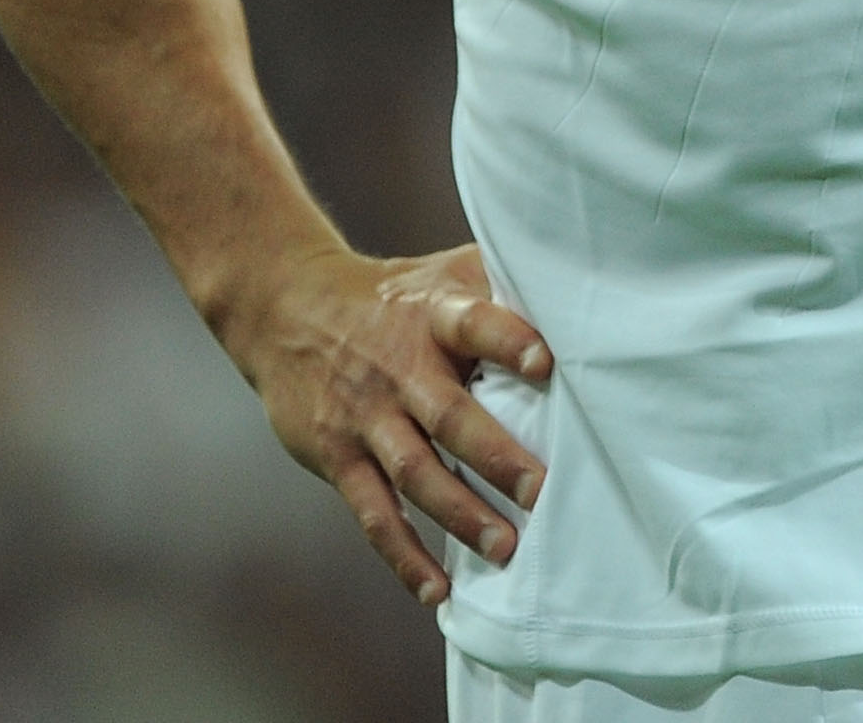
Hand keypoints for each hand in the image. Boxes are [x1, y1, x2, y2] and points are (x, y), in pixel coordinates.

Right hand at [216, 240, 552, 604]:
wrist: (289, 309)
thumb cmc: (392, 295)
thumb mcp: (441, 272)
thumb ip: (498, 282)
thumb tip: (574, 291)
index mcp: (431, 315)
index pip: (472, 323)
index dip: (508, 340)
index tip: (546, 361)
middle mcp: (399, 368)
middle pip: (449, 415)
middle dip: (496, 456)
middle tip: (540, 491)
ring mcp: (366, 417)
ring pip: (415, 473)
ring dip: (460, 515)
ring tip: (506, 548)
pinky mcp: (339, 457)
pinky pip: (374, 513)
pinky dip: (404, 555)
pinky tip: (437, 590)